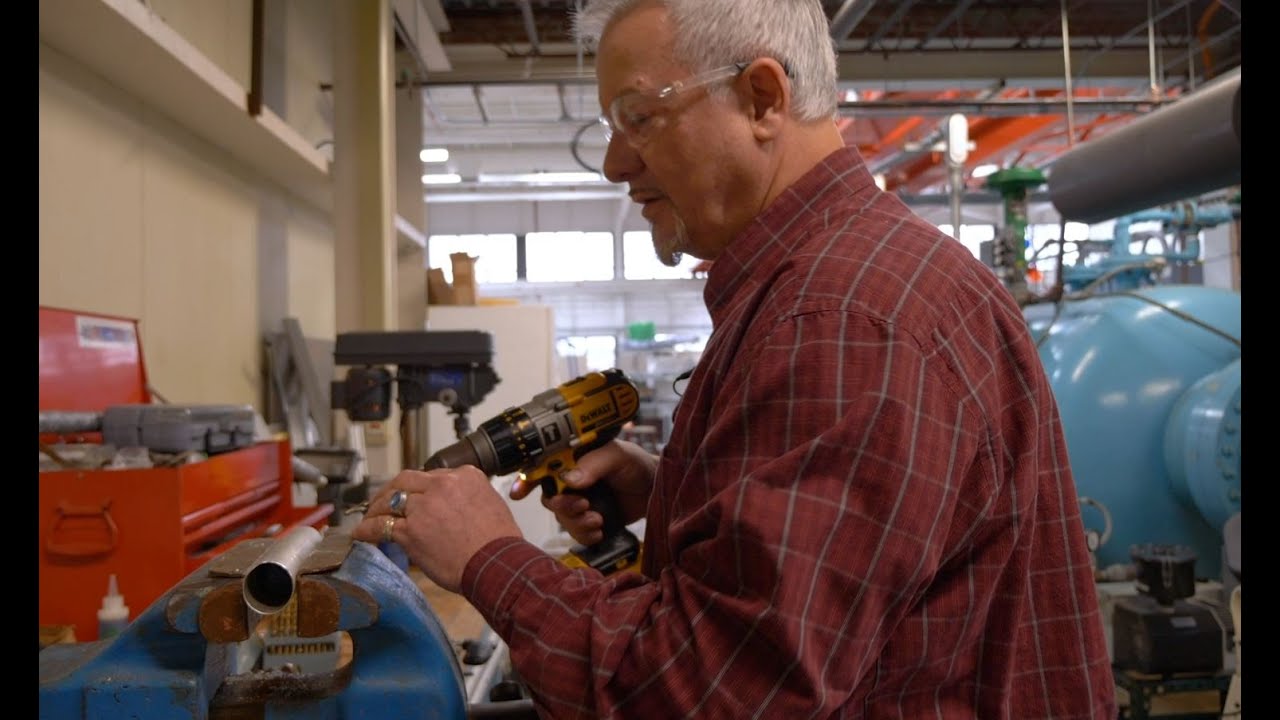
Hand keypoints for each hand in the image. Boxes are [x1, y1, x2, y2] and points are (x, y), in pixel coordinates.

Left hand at [351, 466, 520, 592]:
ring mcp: (424, 507)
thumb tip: (457, 508)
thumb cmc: (500, 544)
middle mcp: (443, 485)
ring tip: (370, 516)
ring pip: (390, 499)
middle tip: (384, 501)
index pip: (434, 476)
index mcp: (466, 476)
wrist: (497, 565)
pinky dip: (367, 529)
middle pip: (407, 480)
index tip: (415, 497)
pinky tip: (361, 533)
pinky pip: (381, 525)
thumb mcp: (491, 505)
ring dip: (377, 508)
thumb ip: (470, 499)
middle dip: (392, 490)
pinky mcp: (410, 531)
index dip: (421, 488)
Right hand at [509, 439, 656, 545]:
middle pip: (549, 497)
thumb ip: (595, 464)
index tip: (520, 492)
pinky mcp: (588, 520)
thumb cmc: (637, 465)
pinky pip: (575, 533)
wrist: (656, 489)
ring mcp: (579, 502)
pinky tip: (599, 531)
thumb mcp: (618, 456)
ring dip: (577, 522)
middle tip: (583, 506)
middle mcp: (571, 480)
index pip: (543, 467)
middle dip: (563, 506)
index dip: (527, 479)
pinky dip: (585, 535)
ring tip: (598, 519)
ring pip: (562, 518)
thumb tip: (570, 478)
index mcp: (572, 459)